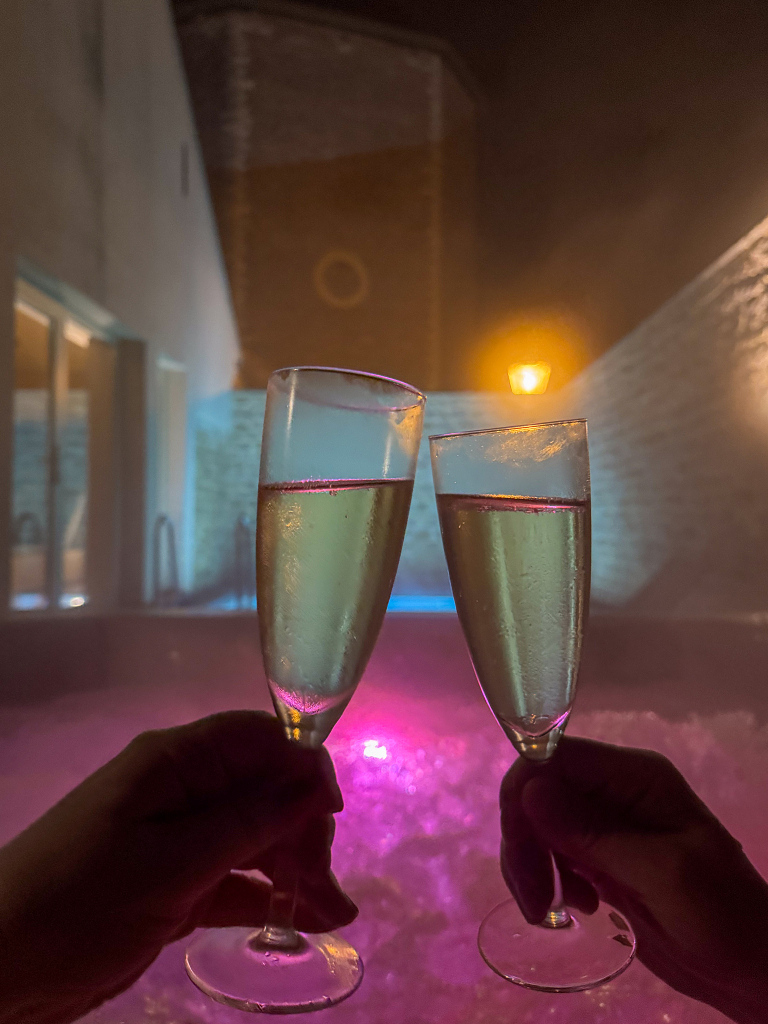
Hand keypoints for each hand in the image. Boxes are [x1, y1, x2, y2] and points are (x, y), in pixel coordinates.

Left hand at [0, 711, 355, 1023]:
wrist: (0, 970)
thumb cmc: (80, 903)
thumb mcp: (171, 863)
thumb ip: (248, 822)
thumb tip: (314, 781)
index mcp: (176, 763)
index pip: (258, 739)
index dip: (303, 766)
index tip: (332, 814)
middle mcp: (183, 792)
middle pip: (265, 791)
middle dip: (303, 829)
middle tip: (326, 881)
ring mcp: (179, 841)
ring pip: (256, 839)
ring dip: (297, 869)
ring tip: (336, 912)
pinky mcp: (175, 885)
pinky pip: (235, 880)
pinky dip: (268, 897)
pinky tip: (305, 919)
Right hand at [500, 736, 767, 1023]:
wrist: (750, 968)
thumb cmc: (721, 916)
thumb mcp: (662, 874)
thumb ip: (594, 833)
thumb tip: (529, 790)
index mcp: (635, 776)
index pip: (555, 756)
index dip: (524, 792)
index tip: (518, 847)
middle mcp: (614, 790)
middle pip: (537, 791)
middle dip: (523, 840)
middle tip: (533, 897)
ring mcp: (605, 824)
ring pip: (537, 823)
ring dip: (531, 865)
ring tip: (548, 909)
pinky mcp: (599, 857)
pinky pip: (551, 852)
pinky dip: (547, 879)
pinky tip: (575, 908)